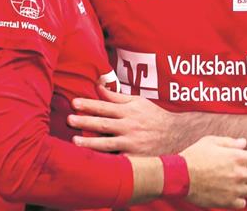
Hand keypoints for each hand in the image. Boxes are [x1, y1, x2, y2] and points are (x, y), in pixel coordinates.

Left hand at [69, 85, 189, 154]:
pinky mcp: (135, 158)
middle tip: (69, 119)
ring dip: (90, 142)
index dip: (89, 104)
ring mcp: (132, 143)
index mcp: (129, 111)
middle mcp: (130, 126)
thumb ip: (117, 96)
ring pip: (108, 143)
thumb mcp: (138, 102)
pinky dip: (105, 160)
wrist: (177, 136)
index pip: (105, 106)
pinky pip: (117, 159)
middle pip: (104, 124)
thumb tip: (98, 86)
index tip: (74, 103)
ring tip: (75, 141)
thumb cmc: (154, 116)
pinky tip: (91, 161)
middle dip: (85, 121)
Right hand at [182, 136, 246, 209]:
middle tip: (239, 170)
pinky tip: (228, 192)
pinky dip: (237, 198)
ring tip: (230, 181)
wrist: (180, 175)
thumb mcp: (210, 141)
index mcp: (236, 157)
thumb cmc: (194, 156)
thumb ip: (229, 142)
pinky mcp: (227, 202)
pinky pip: (242, 203)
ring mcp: (234, 189)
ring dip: (244, 185)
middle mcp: (239, 174)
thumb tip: (244, 143)